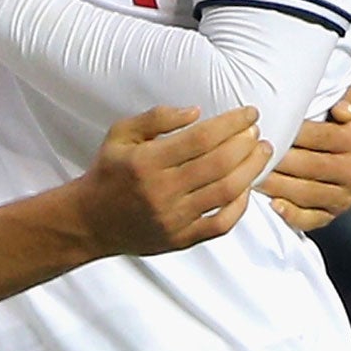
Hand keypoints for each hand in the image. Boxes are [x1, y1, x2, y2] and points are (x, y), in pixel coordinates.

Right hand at [73, 106, 267, 256]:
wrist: (90, 221)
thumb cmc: (109, 172)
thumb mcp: (120, 134)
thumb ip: (156, 118)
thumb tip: (197, 112)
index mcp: (146, 161)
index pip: (201, 138)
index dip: (231, 123)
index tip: (249, 113)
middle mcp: (162, 190)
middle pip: (219, 164)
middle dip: (245, 144)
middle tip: (257, 131)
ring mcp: (173, 218)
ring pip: (226, 192)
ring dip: (251, 170)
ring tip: (261, 153)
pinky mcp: (181, 239)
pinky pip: (221, 223)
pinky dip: (240, 205)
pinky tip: (246, 188)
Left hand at [263, 85, 350, 231]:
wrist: (322, 154)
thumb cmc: (320, 124)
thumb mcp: (334, 106)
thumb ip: (343, 99)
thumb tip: (342, 110)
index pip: (323, 135)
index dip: (294, 132)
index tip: (266, 128)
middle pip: (313, 165)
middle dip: (281, 159)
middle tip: (251, 155)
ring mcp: (344, 197)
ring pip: (308, 193)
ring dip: (279, 185)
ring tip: (253, 176)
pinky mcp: (329, 216)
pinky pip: (310, 219)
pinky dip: (291, 214)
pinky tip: (272, 204)